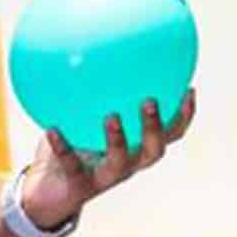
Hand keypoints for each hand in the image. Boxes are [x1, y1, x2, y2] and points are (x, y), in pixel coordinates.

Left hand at [20, 89, 196, 231]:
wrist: (48, 192)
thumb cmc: (70, 144)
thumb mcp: (79, 115)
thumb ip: (88, 90)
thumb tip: (87, 44)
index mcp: (136, 148)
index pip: (169, 134)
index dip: (184, 116)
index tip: (188, 89)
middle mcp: (127, 164)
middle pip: (153, 150)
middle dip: (156, 126)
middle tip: (150, 100)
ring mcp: (104, 178)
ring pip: (120, 163)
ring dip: (118, 139)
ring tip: (111, 116)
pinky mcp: (79, 187)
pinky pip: (72, 164)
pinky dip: (62, 146)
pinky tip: (52, 129)